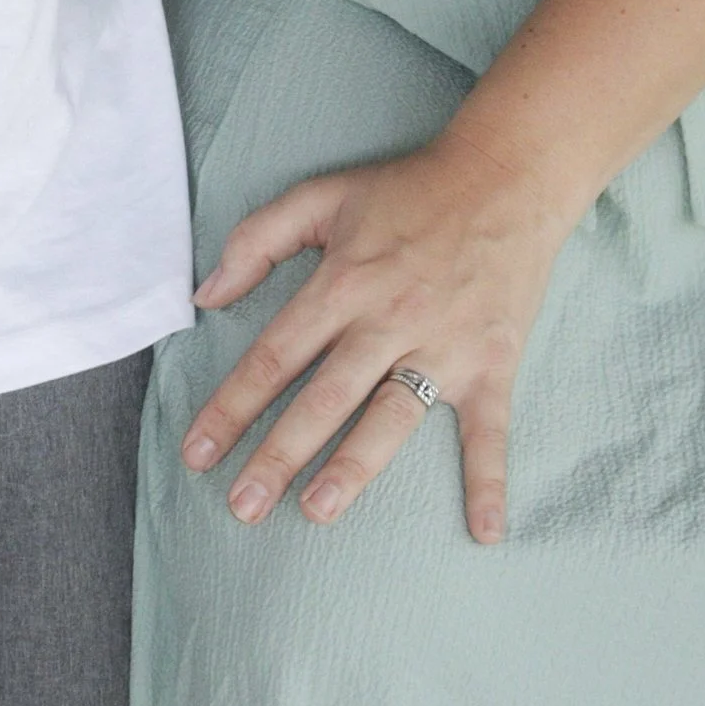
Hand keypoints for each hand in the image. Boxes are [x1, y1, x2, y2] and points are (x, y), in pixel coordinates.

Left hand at [182, 134, 575, 544]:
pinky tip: (485, 529)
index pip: (276, 355)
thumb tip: (206, 293)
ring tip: (317, 510)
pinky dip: (490, 478)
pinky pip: (491, 429)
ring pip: (392, 415)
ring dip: (354, 465)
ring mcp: (444, 345)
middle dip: (279, 453)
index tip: (198, 453)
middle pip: (324, 396)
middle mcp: (389, 319)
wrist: (506, 176)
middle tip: (242, 505)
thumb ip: (258, 239)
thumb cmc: (408, 189)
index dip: (232, 405)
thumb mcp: (323, 195)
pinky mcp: (493, 362)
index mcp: (343, 283)